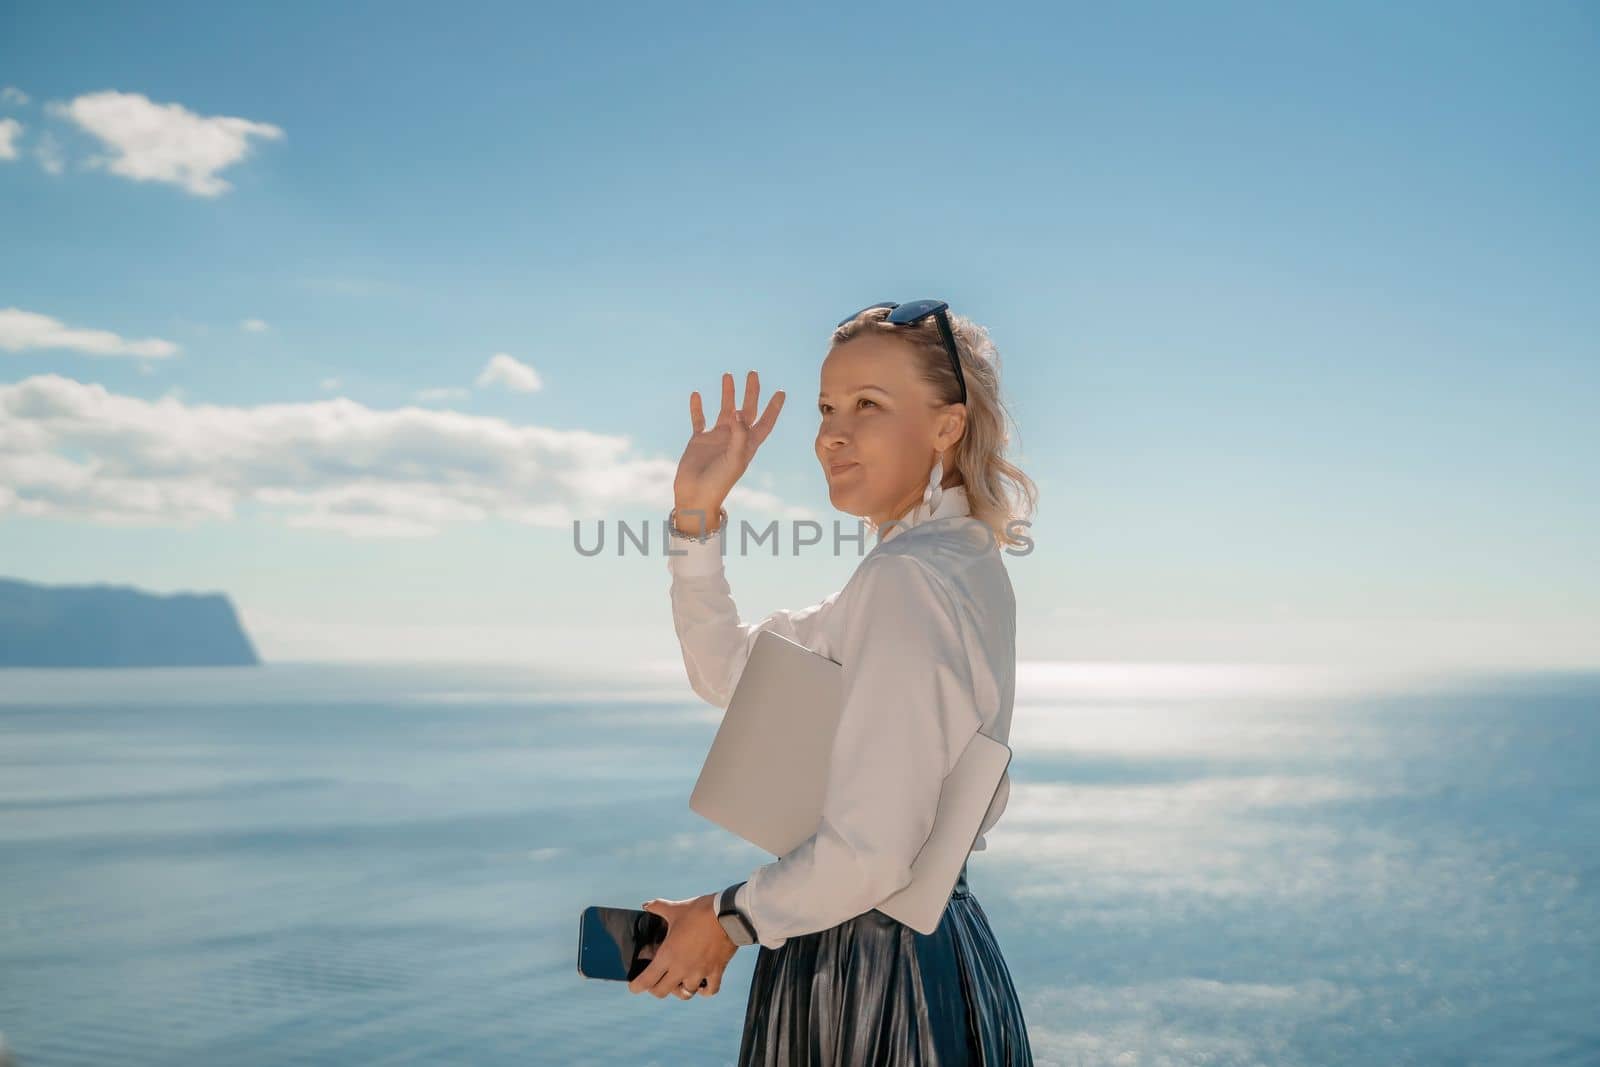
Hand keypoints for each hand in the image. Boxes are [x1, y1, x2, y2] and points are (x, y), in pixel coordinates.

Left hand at [626, 892, 737, 999]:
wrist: (728, 914)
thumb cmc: (699, 912)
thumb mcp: (675, 909)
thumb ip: (658, 907)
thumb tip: (646, 904)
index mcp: (668, 955)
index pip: (647, 980)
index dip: (637, 987)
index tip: (634, 987)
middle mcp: (681, 968)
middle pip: (662, 991)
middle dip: (656, 989)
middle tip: (655, 982)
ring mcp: (699, 972)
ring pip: (686, 994)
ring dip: (680, 989)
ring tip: (679, 982)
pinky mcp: (716, 971)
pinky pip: (710, 991)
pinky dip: (705, 990)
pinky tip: (702, 985)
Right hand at [673, 371, 784, 533]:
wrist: (696, 496)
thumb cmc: (719, 482)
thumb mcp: (735, 459)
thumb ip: (740, 435)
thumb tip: (738, 412)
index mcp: (748, 445)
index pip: (765, 422)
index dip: (774, 408)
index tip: (781, 392)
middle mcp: (734, 439)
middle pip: (746, 411)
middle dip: (751, 393)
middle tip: (753, 373)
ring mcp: (717, 438)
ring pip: (724, 410)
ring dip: (727, 394)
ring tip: (728, 376)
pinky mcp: (699, 441)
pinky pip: (699, 420)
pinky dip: (697, 408)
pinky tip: (696, 394)